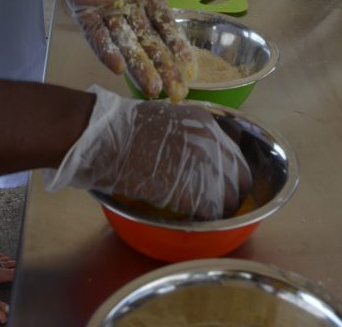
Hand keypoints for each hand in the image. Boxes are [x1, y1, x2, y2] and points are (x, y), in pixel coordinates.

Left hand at [21, 0, 194, 99]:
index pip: (165, 21)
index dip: (178, 45)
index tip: (191, 69)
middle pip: (147, 38)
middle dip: (162, 65)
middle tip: (176, 94)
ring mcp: (102, 0)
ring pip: (123, 40)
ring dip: (136, 64)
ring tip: (150, 88)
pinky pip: (92, 28)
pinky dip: (104, 46)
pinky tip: (117, 64)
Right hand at [43, 86, 250, 219]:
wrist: (103, 136)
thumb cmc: (125, 129)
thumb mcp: (167, 120)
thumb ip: (187, 136)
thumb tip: (196, 156)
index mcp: (205, 123)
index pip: (235, 156)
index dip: (232, 175)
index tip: (225, 187)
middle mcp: (210, 140)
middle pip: (237, 178)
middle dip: (230, 195)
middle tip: (219, 207)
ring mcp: (201, 163)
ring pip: (226, 197)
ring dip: (219, 210)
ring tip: (207, 217)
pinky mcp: (187, 186)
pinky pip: (208, 210)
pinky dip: (204, 219)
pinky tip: (194, 220)